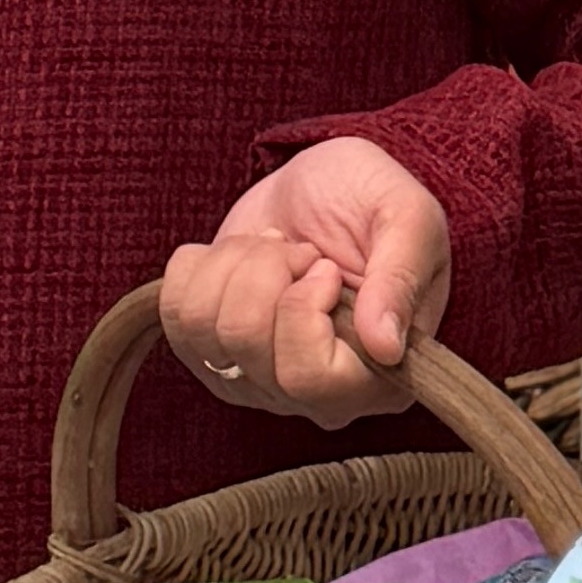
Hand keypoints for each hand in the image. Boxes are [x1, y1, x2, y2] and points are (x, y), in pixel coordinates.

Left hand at [159, 139, 452, 430]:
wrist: (328, 186)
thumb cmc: (375, 202)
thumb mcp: (408, 217)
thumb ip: (402, 277)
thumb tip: (385, 345)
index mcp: (380, 377)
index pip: (310, 380)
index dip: (301, 310)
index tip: (324, 267)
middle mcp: (316, 396)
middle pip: (247, 346)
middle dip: (265, 270)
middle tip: (301, 249)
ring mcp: (258, 380)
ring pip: (204, 328)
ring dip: (235, 263)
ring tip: (274, 248)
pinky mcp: (212, 354)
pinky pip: (173, 316)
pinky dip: (200, 266)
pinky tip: (242, 257)